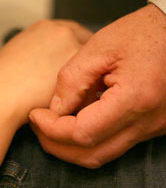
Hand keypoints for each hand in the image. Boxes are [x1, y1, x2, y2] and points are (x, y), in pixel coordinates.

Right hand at [0, 20, 89, 187]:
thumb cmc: (2, 84)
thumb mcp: (18, 55)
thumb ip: (39, 50)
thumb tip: (51, 60)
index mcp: (44, 26)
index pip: (73, 35)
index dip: (73, 55)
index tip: (74, 68)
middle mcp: (60, 29)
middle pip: (85, 45)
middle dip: (84, 63)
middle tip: (80, 82)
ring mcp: (71, 43)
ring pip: (93, 60)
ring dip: (89, 74)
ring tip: (76, 92)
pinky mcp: (78, 62)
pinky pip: (94, 75)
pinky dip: (89, 86)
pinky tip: (75, 97)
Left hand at [30, 4, 165, 167]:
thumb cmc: (142, 33)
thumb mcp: (100, 48)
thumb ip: (73, 79)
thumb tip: (55, 108)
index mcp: (134, 99)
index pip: (83, 132)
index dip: (52, 129)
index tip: (36, 115)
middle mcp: (147, 122)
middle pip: (92, 154)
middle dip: (57, 145)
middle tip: (38, 126)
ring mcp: (152, 127)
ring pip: (103, 154)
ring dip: (71, 146)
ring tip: (51, 126)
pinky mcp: (151, 126)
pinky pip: (114, 143)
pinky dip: (89, 139)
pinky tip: (74, 121)